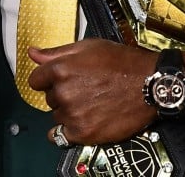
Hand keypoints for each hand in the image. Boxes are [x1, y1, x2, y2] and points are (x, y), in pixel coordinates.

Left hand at [29, 39, 158, 145]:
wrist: (150, 85)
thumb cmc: (123, 63)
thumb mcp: (90, 47)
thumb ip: (57, 52)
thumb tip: (33, 53)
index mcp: (62, 68)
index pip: (36, 80)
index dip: (49, 79)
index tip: (61, 80)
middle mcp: (64, 92)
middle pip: (49, 98)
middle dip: (62, 93)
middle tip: (85, 88)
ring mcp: (73, 114)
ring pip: (57, 115)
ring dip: (69, 111)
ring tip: (92, 102)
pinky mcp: (83, 133)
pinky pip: (60, 137)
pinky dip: (69, 131)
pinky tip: (83, 120)